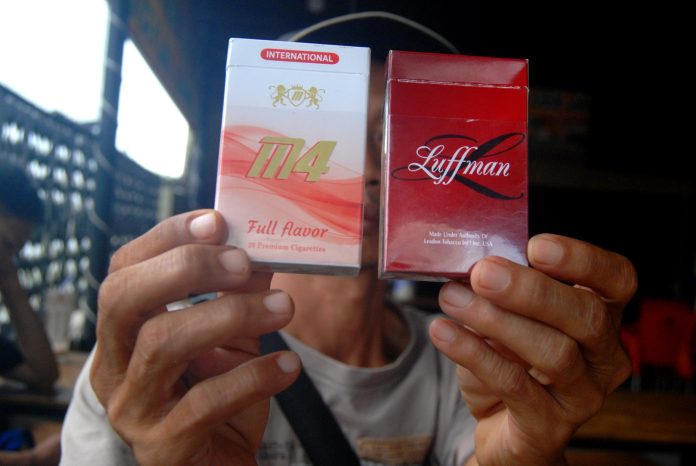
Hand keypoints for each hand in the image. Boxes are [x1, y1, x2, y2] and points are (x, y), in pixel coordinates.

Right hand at [90, 210, 300, 465]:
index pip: (125, 271)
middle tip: (242, 262)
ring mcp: (132, 408)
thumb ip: (238, 294)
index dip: (166, 239)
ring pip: (164, 344)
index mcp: (124, 332)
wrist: (218, 462)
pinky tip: (288, 366)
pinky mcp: (162, 446)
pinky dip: (253, 377)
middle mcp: (115, 366)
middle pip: (124, 299)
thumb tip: (263, 249)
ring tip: (283, 308)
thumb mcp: (228, 337)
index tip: (217, 222)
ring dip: (231, 315)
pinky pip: (204, 403)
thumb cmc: (216, 394)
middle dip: (185, 269)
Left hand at [429, 234, 635, 465]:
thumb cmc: (509, 362)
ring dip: (497, 321)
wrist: (501, 427)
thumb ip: (500, 289)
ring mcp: (583, 396)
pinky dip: (475, 355)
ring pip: (554, 353)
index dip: (583, 260)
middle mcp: (604, 357)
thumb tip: (471, 262)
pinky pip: (515, 386)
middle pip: (587, 317)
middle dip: (532, 291)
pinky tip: (445, 332)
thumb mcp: (506, 317)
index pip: (617, 280)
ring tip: (452, 299)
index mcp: (602, 317)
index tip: (536, 245)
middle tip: (483, 273)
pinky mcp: (550, 427)